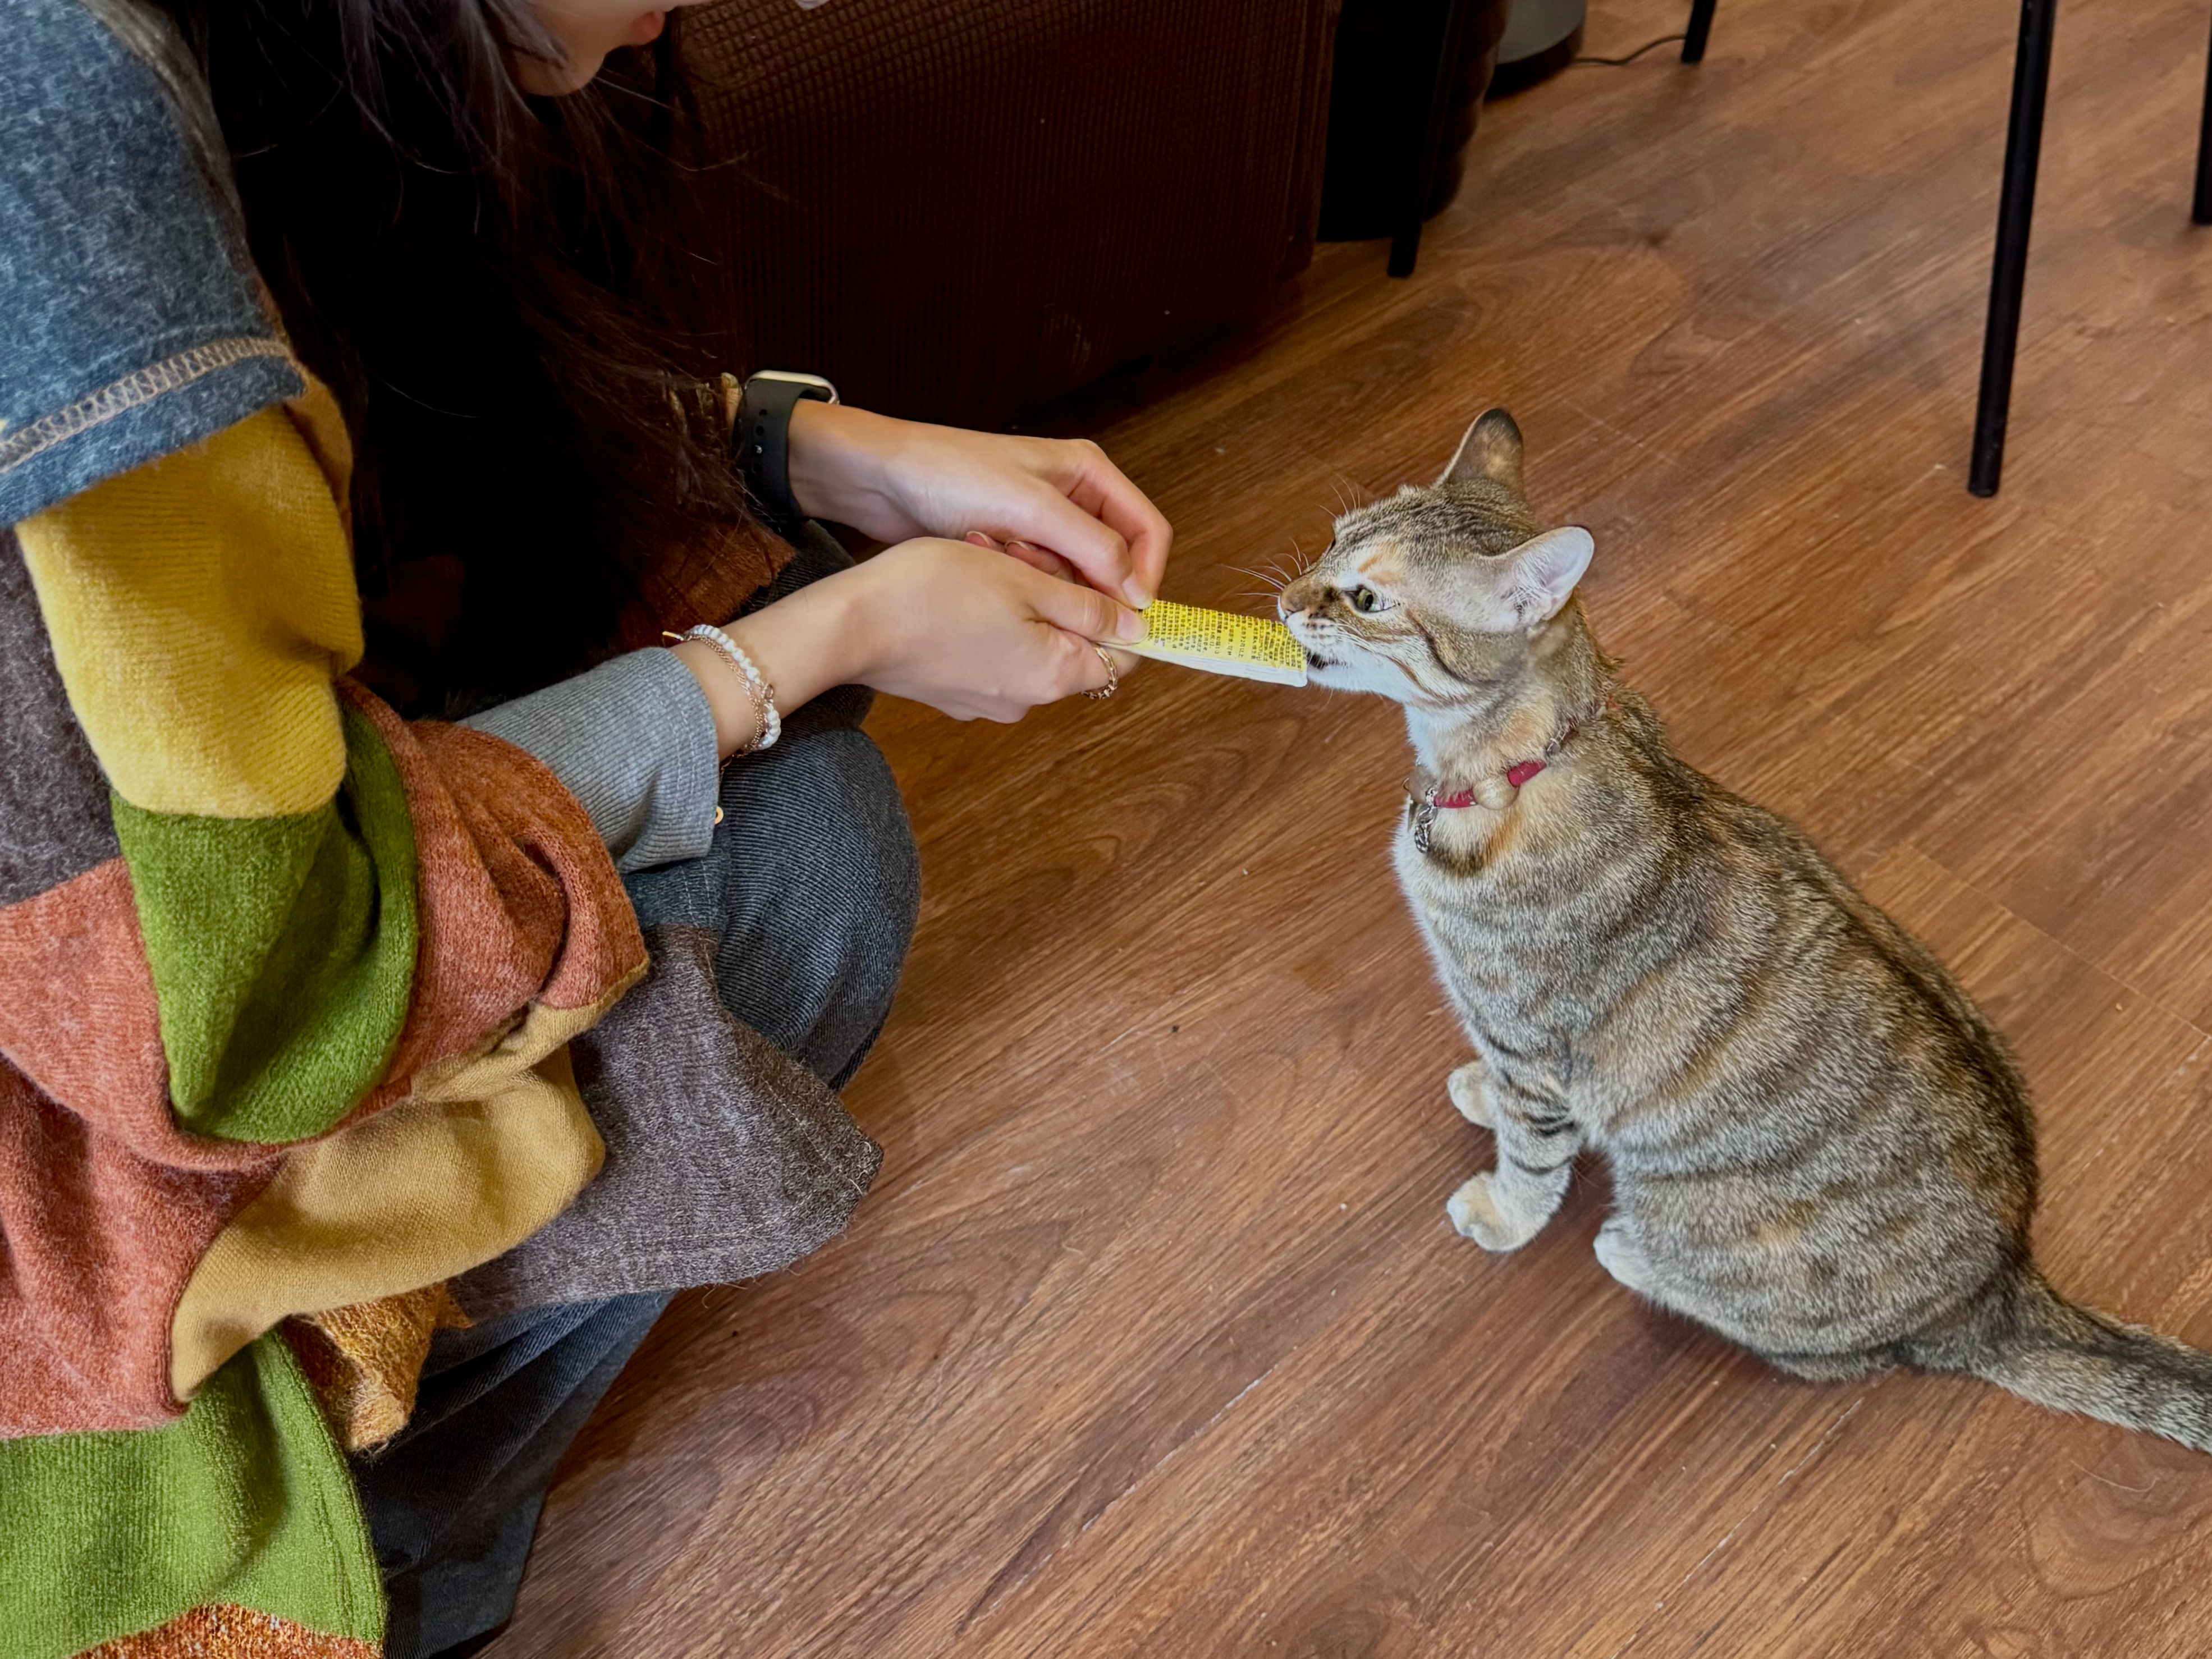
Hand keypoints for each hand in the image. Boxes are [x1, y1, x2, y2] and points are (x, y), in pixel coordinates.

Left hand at [785, 402, 1172, 608]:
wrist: (882, 478)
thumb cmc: (952, 475)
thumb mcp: (1031, 508)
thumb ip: (1091, 546)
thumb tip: (1137, 593)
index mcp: (1090, 475)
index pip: (1148, 532)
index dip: (1147, 576)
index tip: (1129, 616)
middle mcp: (1076, 499)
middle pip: (1117, 560)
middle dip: (1094, 586)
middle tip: (1063, 602)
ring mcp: (1046, 526)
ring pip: (1079, 577)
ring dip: (1053, 585)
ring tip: (1011, 567)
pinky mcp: (1017, 549)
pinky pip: (1044, 583)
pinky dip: (1029, 587)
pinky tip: (997, 574)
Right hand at [834, 538, 1144, 721]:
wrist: (851, 626)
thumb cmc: (935, 593)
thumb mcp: (1026, 582)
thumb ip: (1088, 607)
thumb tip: (1138, 627)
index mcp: (1055, 675)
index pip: (1123, 654)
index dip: (1119, 610)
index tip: (1098, 572)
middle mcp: (1027, 701)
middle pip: (1072, 645)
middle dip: (1059, 595)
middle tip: (1026, 553)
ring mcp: (987, 701)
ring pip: (1029, 644)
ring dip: (1021, 602)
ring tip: (987, 561)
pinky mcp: (955, 693)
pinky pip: (991, 653)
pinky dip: (988, 622)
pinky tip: (959, 590)